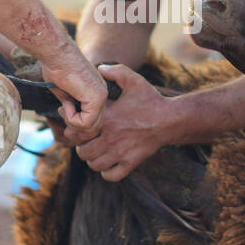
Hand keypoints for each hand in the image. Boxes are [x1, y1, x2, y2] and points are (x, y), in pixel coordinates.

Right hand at [41, 53, 106, 146]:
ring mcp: (101, 96)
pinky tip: (65, 105)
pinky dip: (72, 119)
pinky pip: (86, 122)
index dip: (77, 123)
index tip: (62, 112)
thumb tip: (70, 122)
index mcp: (96, 92)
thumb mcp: (64, 93)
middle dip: (76, 128)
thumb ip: (71, 107)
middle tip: (62, 116)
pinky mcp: (97, 98)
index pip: (93, 119)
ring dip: (72, 122)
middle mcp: (102, 95)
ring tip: (63, 107)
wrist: (56, 54)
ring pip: (90, 127)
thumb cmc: (56, 67)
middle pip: (94, 126)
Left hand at [72, 64, 174, 181]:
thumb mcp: (134, 80)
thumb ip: (115, 71)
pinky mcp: (131, 163)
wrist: (170, 119)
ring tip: (97, 151)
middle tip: (88, 140)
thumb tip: (99, 69)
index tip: (79, 126)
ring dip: (93, 159)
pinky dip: (106, 172)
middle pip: (82, 152)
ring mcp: (120, 153)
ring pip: (94, 165)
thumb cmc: (151, 100)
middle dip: (82, 146)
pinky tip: (109, 162)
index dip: (74, 130)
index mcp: (107, 119)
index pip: (77, 131)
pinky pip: (110, 176)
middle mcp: (110, 138)